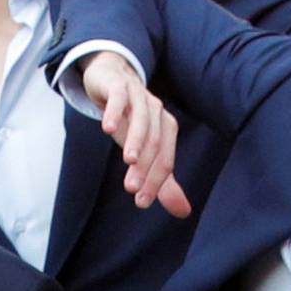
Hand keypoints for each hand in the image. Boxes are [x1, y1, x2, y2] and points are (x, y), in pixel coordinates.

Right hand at [80, 51, 190, 217]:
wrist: (110, 79)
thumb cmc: (128, 118)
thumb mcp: (142, 150)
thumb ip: (162, 180)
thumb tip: (184, 212)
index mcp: (165, 128)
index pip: (164, 158)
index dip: (156, 181)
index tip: (141, 202)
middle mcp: (156, 111)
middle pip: (154, 141)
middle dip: (145, 165)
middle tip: (132, 190)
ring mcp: (138, 96)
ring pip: (141, 119)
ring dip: (135, 140)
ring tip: (129, 161)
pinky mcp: (118, 86)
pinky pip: (119, 98)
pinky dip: (114, 112)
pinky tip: (106, 128)